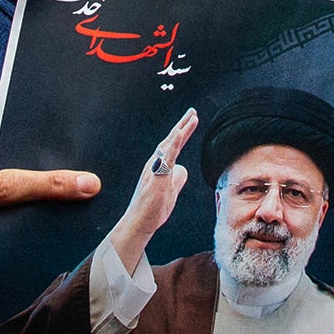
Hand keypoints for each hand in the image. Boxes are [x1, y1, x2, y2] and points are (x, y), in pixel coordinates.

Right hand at [0, 150, 99, 298]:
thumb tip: (2, 165)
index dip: (36, 173)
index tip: (74, 176)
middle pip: (3, 191)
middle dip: (48, 189)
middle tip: (85, 188)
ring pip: (1, 234)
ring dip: (32, 231)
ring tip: (60, 227)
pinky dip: (9, 259)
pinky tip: (26, 258)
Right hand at [108, 108, 196, 276]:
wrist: (140, 222)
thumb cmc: (153, 208)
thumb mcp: (170, 190)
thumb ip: (177, 178)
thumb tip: (183, 168)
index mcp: (159, 166)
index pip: (173, 145)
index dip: (183, 132)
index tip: (192, 119)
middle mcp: (155, 164)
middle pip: (170, 140)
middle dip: (182, 125)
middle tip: (193, 112)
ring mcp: (155, 170)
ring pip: (168, 146)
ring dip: (180, 131)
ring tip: (190, 118)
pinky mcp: (156, 178)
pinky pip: (165, 158)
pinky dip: (172, 145)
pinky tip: (179, 135)